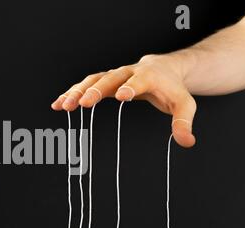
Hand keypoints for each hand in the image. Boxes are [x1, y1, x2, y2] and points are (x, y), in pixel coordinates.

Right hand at [51, 54, 196, 147]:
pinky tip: (57, 104)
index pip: (139, 80)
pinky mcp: (105, 80)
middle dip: (95, 90)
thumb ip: (183, 122)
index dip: (130, 87)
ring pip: (93, 80)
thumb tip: (187, 142)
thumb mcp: (184, 105)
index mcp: (149, 76)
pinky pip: (86, 84)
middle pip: (109, 78)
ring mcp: (114, 75)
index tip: (121, 96)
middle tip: (81, 103)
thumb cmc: (173, 89)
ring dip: (77, 92)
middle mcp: (128, 72)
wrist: (163, 69)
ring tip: (63, 106)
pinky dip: (71, 93)